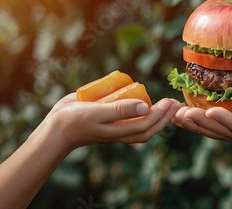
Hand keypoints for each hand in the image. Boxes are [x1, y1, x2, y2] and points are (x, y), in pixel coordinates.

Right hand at [39, 93, 179, 150]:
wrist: (55, 128)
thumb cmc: (75, 121)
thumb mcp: (97, 113)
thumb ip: (120, 110)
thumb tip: (145, 106)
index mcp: (120, 131)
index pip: (147, 125)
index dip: (162, 115)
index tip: (171, 102)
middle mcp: (120, 130)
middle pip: (148, 127)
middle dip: (164, 117)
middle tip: (175, 102)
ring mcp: (115, 126)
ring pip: (141, 124)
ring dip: (156, 116)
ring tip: (166, 104)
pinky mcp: (109, 119)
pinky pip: (129, 118)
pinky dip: (140, 112)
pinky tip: (144, 100)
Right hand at [172, 98, 231, 151]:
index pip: (215, 124)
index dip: (193, 119)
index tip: (173, 110)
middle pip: (214, 131)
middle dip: (191, 124)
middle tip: (168, 113)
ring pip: (225, 131)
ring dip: (202, 123)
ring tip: (183, 114)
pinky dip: (227, 121)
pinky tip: (212, 113)